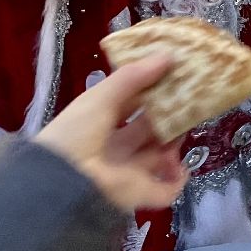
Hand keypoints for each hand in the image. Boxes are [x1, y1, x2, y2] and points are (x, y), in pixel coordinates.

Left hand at [34, 56, 188, 212]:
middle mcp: (115, 146)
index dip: (151, 90)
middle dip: (168, 117)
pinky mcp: (138, 193)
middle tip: (190, 102)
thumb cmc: (77, 132)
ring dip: (173, 145)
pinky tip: (183, 168)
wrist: (61, 182)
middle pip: (148, 130)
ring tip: (184, 131)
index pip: (131, 103)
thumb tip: (168, 56)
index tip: (175, 76)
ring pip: (158, 156)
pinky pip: (164, 191)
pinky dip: (176, 182)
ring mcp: (127, 170)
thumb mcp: (101, 97)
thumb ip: (133, 77)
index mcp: (101, 121)